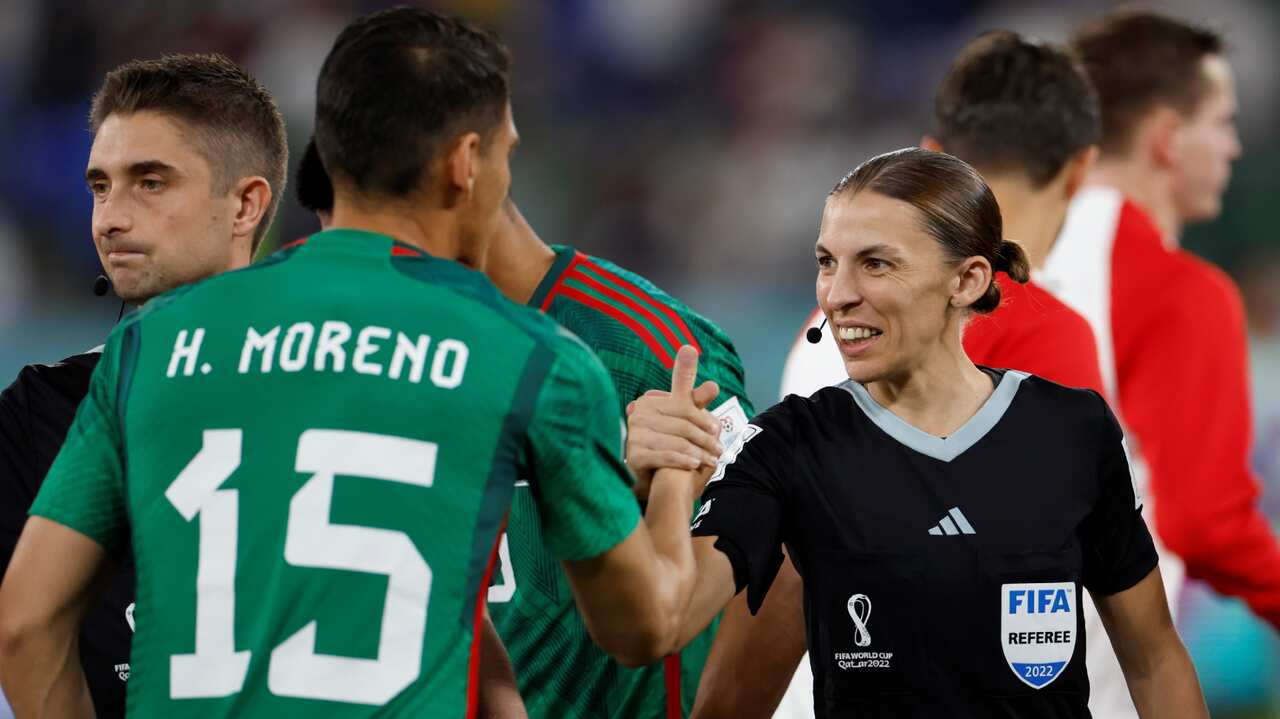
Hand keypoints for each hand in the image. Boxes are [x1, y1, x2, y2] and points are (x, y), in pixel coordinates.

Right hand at [626, 346, 722, 502]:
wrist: (650, 476)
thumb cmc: (669, 441)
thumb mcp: (681, 418)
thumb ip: (695, 400)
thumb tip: (713, 385)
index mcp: (648, 401)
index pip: (683, 406)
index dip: (702, 418)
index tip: (716, 429)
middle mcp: (638, 415)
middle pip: (682, 425)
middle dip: (704, 439)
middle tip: (719, 449)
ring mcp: (634, 436)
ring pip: (677, 442)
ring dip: (699, 453)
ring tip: (712, 460)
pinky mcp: (634, 456)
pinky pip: (667, 456)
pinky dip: (684, 461)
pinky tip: (695, 465)